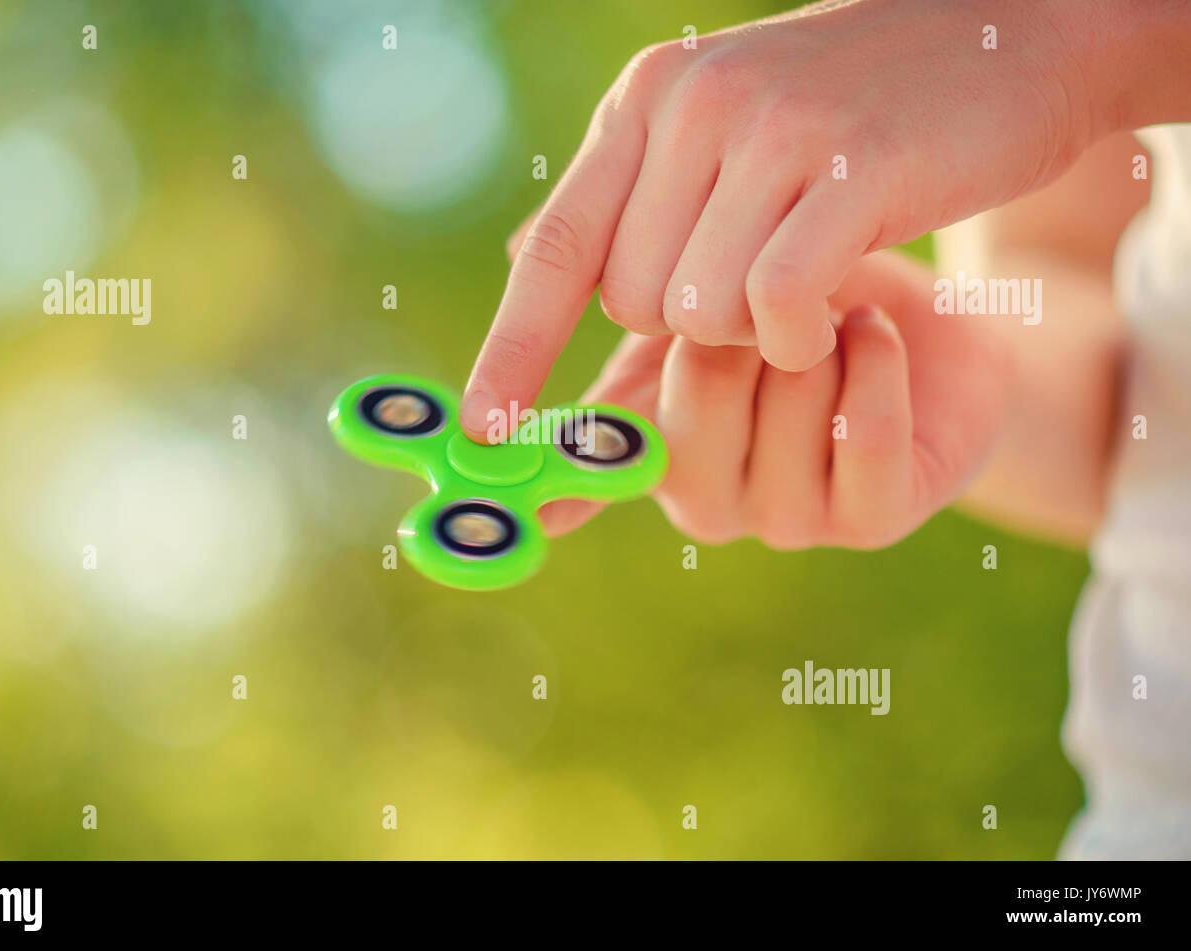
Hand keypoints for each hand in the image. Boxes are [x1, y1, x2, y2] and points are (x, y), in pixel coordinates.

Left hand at [462, 0, 1095, 440]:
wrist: (1008, 34)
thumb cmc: (852, 112)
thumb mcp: (719, 129)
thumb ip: (626, 199)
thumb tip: (523, 262)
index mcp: (648, 100)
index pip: (558, 246)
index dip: (514, 347)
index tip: (483, 428)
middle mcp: (692, 104)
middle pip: (634, 301)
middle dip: (691, 323)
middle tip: (762, 272)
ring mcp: (770, 132)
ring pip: (702, 315)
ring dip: (755, 329)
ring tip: (810, 269)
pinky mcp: (851, 170)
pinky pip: (776, 306)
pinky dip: (801, 331)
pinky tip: (839, 297)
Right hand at [540, 251, 1012, 548]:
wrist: (929, 334)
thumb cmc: (806, 297)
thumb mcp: (713, 277)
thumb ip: (625, 276)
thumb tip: (516, 250)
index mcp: (649, 446)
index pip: (587, 462)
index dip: (547, 467)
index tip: (491, 463)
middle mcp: (703, 498)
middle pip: (689, 406)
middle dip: (738, 321)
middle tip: (774, 283)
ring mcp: (784, 519)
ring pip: (784, 409)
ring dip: (820, 331)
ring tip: (837, 310)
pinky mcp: (872, 521)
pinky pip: (861, 439)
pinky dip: (874, 364)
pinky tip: (879, 334)